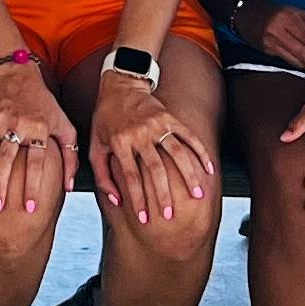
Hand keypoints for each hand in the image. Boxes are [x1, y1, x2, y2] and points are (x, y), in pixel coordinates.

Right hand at [0, 57, 75, 218]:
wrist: (18, 74)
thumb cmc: (45, 105)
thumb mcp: (65, 126)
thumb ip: (70, 157)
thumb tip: (68, 187)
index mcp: (40, 128)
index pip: (37, 162)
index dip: (33, 185)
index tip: (30, 208)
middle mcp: (17, 124)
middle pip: (6, 158)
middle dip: (0, 185)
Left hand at [85, 69, 218, 228]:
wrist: (120, 85)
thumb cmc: (105, 120)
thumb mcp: (95, 147)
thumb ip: (103, 176)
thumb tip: (117, 201)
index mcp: (119, 142)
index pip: (130, 177)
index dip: (138, 200)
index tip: (145, 219)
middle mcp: (139, 134)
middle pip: (155, 169)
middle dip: (163, 194)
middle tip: (170, 215)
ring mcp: (156, 124)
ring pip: (177, 153)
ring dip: (188, 176)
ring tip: (198, 195)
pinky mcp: (169, 117)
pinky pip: (188, 136)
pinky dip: (200, 152)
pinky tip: (209, 169)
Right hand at [238, 0, 304, 71]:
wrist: (247, 13)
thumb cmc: (277, 11)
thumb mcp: (297, 12)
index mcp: (287, 19)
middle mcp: (278, 32)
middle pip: (304, 53)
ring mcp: (271, 44)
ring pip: (297, 61)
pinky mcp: (267, 52)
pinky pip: (290, 62)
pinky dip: (304, 66)